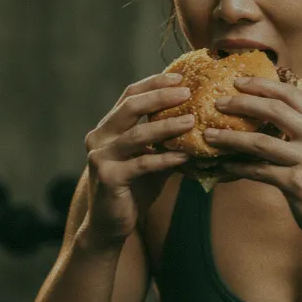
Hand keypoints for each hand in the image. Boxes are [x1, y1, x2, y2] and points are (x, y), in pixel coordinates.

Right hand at [82, 73, 193, 245]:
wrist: (111, 225)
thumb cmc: (135, 187)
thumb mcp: (152, 157)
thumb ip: (167, 139)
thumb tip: (202, 119)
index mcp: (108, 127)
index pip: (129, 95)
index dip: (153, 83)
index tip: (179, 76)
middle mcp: (100, 137)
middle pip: (130, 107)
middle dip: (160, 96)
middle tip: (187, 91)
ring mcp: (101, 157)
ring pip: (138, 134)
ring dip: (168, 126)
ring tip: (192, 120)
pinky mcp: (109, 178)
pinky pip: (143, 163)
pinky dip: (166, 158)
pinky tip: (186, 155)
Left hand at [204, 76, 301, 250]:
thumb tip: (267, 116)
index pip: (293, 94)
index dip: (263, 85)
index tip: (239, 82)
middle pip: (275, 110)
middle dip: (242, 103)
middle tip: (219, 102)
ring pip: (260, 141)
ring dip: (230, 138)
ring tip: (209, 135)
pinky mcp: (298, 184)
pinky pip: (259, 171)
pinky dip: (237, 168)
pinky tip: (222, 167)